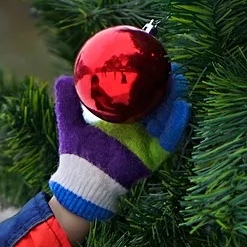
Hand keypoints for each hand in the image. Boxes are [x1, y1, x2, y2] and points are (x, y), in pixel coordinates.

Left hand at [48, 65, 191, 220]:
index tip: (153, 63)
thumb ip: (68, 102)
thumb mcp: (71, 124)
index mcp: (120, 120)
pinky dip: (176, 124)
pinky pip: (169, 139)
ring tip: (179, 81)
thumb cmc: (76, 156)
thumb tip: (64, 78)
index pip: (139, 97)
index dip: (148, 81)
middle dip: (167, 87)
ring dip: (175, 99)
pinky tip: (183, 107)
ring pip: (166, 117)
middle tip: (173, 67)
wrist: (80, 183)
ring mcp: (145, 142)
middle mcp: (136, 129)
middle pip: (157, 104)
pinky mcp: (151, 156)